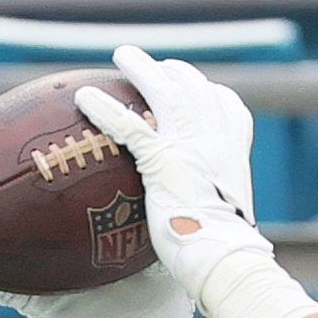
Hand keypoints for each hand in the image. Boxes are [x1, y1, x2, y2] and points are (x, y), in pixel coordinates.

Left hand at [77, 51, 264, 308]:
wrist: (226, 261)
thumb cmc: (226, 256)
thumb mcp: (229, 223)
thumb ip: (215, 210)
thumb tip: (206, 233)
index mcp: (234, 155)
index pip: (229, 108)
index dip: (211, 95)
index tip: (199, 89)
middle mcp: (216, 142)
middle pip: (196, 88)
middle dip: (175, 71)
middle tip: (156, 67)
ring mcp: (191, 146)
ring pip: (164, 91)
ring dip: (142, 69)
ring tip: (122, 55)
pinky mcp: (164, 161)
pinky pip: (129, 126)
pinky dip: (105, 109)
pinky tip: (84, 98)